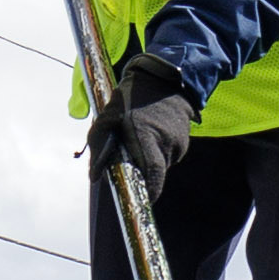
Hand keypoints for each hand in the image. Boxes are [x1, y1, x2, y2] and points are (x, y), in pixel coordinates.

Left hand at [90, 65, 195, 193]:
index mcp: (147, 135)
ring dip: (149, 159)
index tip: (145, 200)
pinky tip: (151, 134)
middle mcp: (166, 141)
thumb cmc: (130, 98)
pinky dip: (158, 151)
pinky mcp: (184, 141)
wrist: (163, 79)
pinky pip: (168, 155)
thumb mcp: (107, 117)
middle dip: (142, 172)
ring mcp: (179, 142)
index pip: (153, 172)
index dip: (150, 190)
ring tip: (140, 138)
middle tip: (130, 160)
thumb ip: (99, 147)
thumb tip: (94, 176)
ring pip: (161, 164)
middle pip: (154, 172)